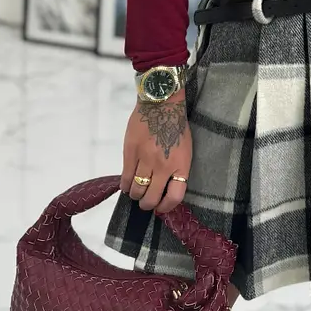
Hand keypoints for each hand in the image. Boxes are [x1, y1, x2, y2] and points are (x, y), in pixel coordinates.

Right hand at [120, 88, 192, 213]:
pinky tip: (127, 185)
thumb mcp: (185, 149)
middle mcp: (163, 166)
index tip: (161, 207)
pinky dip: (125, 185)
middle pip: (152, 198)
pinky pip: (125, 178)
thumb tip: (167, 188)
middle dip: (147, 204)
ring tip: (136, 192)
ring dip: (136, 195)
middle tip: (146, 201)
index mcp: (181, 165)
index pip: (175, 197)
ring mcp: (146, 160)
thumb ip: (177, 169)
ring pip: (137, 190)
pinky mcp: (130, 153)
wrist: (161, 103)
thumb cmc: (176, 125)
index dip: (166, 207)